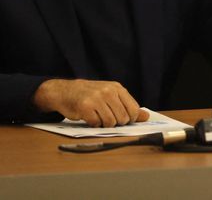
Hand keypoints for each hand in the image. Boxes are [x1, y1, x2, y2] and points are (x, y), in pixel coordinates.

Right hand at [33, 79, 149, 126]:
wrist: (65, 91)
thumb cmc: (91, 95)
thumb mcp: (111, 96)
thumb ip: (128, 106)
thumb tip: (146, 117)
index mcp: (117, 88)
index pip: (133, 110)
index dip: (129, 119)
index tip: (122, 119)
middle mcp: (108, 91)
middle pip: (123, 118)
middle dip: (116, 123)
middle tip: (106, 117)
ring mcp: (97, 98)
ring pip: (110, 122)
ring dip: (104, 124)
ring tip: (98, 117)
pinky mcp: (85, 106)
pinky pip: (96, 124)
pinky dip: (93, 124)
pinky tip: (89, 117)